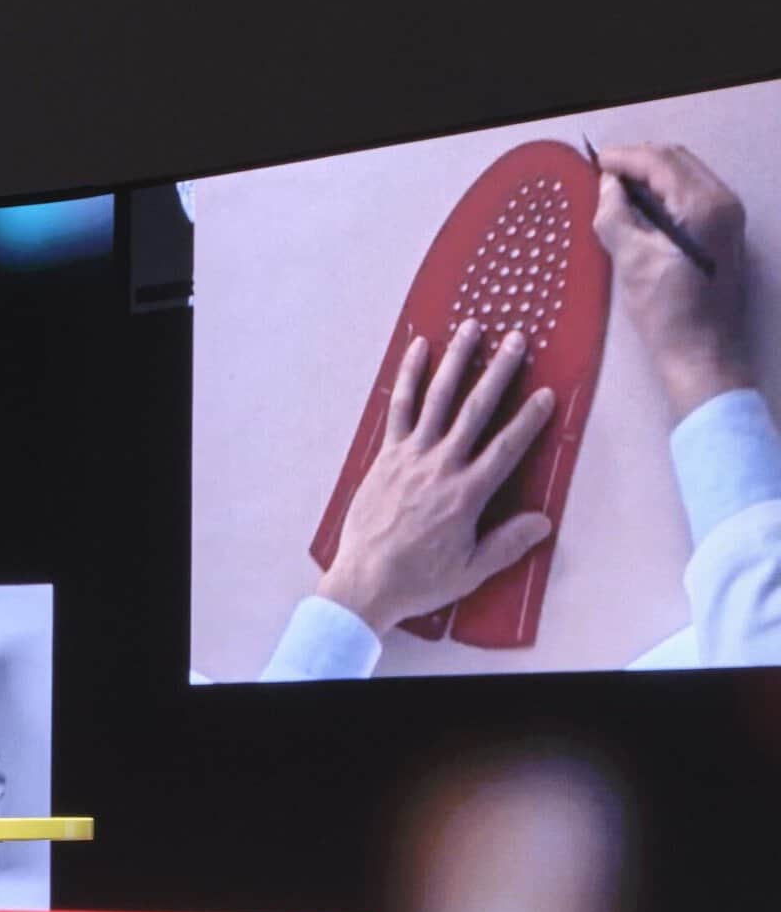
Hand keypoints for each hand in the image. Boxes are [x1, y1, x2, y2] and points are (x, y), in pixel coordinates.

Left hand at [318, 324, 554, 633]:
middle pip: (476, 410)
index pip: (507, 447)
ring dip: (457, 361)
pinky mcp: (386, 457)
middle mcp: (441, 466)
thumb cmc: (417, 580)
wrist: (364, 583)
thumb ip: (508, 544)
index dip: (529, 419)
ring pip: (439, 399)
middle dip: (499, 372)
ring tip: (472, 328)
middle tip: (517, 339)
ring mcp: (411, 457)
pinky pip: (399, 408)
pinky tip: (418, 348)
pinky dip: (409, 377)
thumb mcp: (470, 570)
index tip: (547, 394)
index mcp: (467, 494)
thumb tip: (543, 522)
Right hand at [592, 143, 750, 422]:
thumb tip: (607, 187)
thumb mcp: (632, 263)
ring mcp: (726, 218)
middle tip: (603, 175)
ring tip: (617, 191)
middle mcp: (722, 202)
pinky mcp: (721, 234)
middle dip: (638, 162)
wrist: (703, 354)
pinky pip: (690, 197)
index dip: (624, 158)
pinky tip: (640, 211)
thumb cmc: (670, 315)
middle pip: (676, 162)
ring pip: (684, 177)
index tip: (595, 163)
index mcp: (703, 204)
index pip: (660, 161)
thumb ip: (616, 217)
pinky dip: (663, 195)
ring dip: (650, 177)